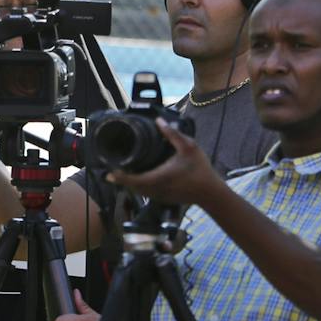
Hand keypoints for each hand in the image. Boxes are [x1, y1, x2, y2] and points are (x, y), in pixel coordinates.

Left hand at [106, 118, 221, 207]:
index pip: (131, 180)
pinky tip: (140, 176)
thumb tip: (159, 120)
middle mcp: (155, 189)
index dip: (118, 176)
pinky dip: (140, 186)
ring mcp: (158, 196)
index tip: (109, 171)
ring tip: (124, 171)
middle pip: (131, 186)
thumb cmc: (200, 169)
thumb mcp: (189, 147)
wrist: (211, 192)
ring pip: (138, 191)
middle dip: (122, 179)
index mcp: (157, 177)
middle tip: (114, 167)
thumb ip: (173, 134)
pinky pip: (146, 193)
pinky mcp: (162, 199)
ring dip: (130, 183)